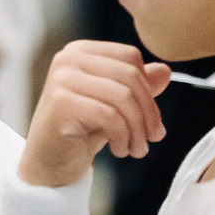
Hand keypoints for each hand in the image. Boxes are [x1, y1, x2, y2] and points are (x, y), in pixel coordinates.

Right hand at [21, 42, 170, 186]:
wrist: (49, 163)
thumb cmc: (80, 132)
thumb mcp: (115, 106)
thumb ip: (137, 86)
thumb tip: (165, 71)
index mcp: (81, 51)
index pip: (130, 58)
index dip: (149, 89)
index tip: (152, 119)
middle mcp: (68, 58)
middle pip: (130, 76)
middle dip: (149, 112)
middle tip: (153, 138)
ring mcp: (62, 78)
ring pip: (123, 97)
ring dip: (138, 129)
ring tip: (138, 149)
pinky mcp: (61, 102)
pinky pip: (109, 116)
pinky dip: (123, 137)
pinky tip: (120, 150)